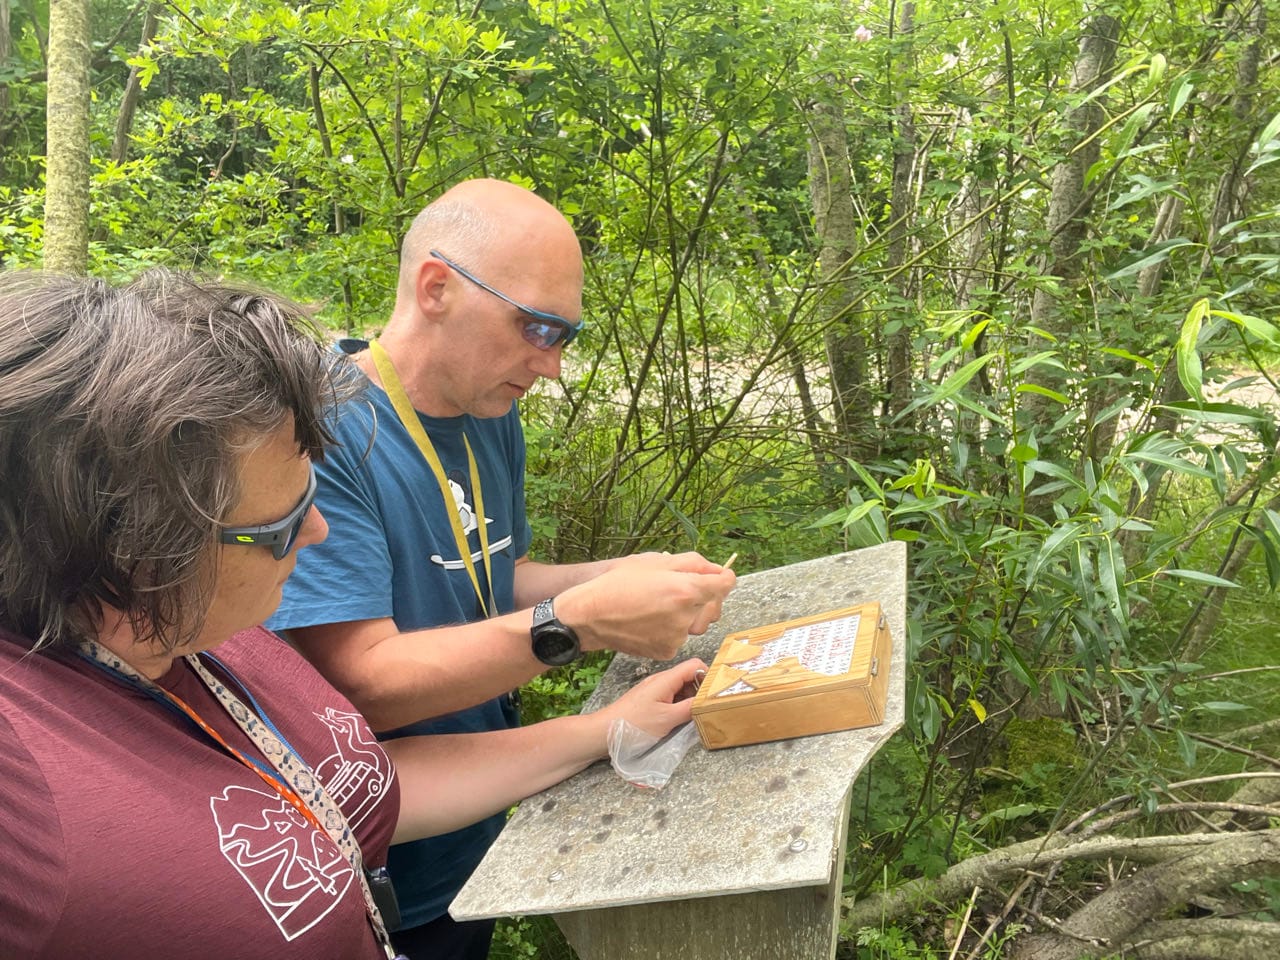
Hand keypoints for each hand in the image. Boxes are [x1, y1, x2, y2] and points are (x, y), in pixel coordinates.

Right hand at [556, 551, 735, 660]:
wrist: (589, 616)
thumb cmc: (617, 584)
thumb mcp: (653, 562)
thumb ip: (691, 563)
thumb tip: (714, 570)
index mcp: (685, 590)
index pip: (725, 584)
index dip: (724, 577)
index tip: (720, 575)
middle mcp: (686, 616)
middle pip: (714, 606)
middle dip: (706, 596)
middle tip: (685, 588)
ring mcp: (677, 637)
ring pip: (696, 624)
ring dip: (689, 613)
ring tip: (663, 604)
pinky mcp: (666, 651)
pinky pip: (680, 637)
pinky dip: (673, 628)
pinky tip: (652, 620)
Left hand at [596, 657, 707, 738]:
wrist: (603, 732)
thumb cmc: (633, 725)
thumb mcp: (667, 719)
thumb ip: (690, 708)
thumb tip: (708, 701)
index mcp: (666, 679)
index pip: (695, 665)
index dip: (709, 676)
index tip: (717, 692)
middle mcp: (660, 680)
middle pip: (689, 677)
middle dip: (701, 691)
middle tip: (706, 708)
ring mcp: (654, 690)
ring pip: (681, 689)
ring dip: (690, 700)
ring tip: (693, 717)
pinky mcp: (649, 701)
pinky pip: (671, 698)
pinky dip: (679, 706)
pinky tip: (679, 720)